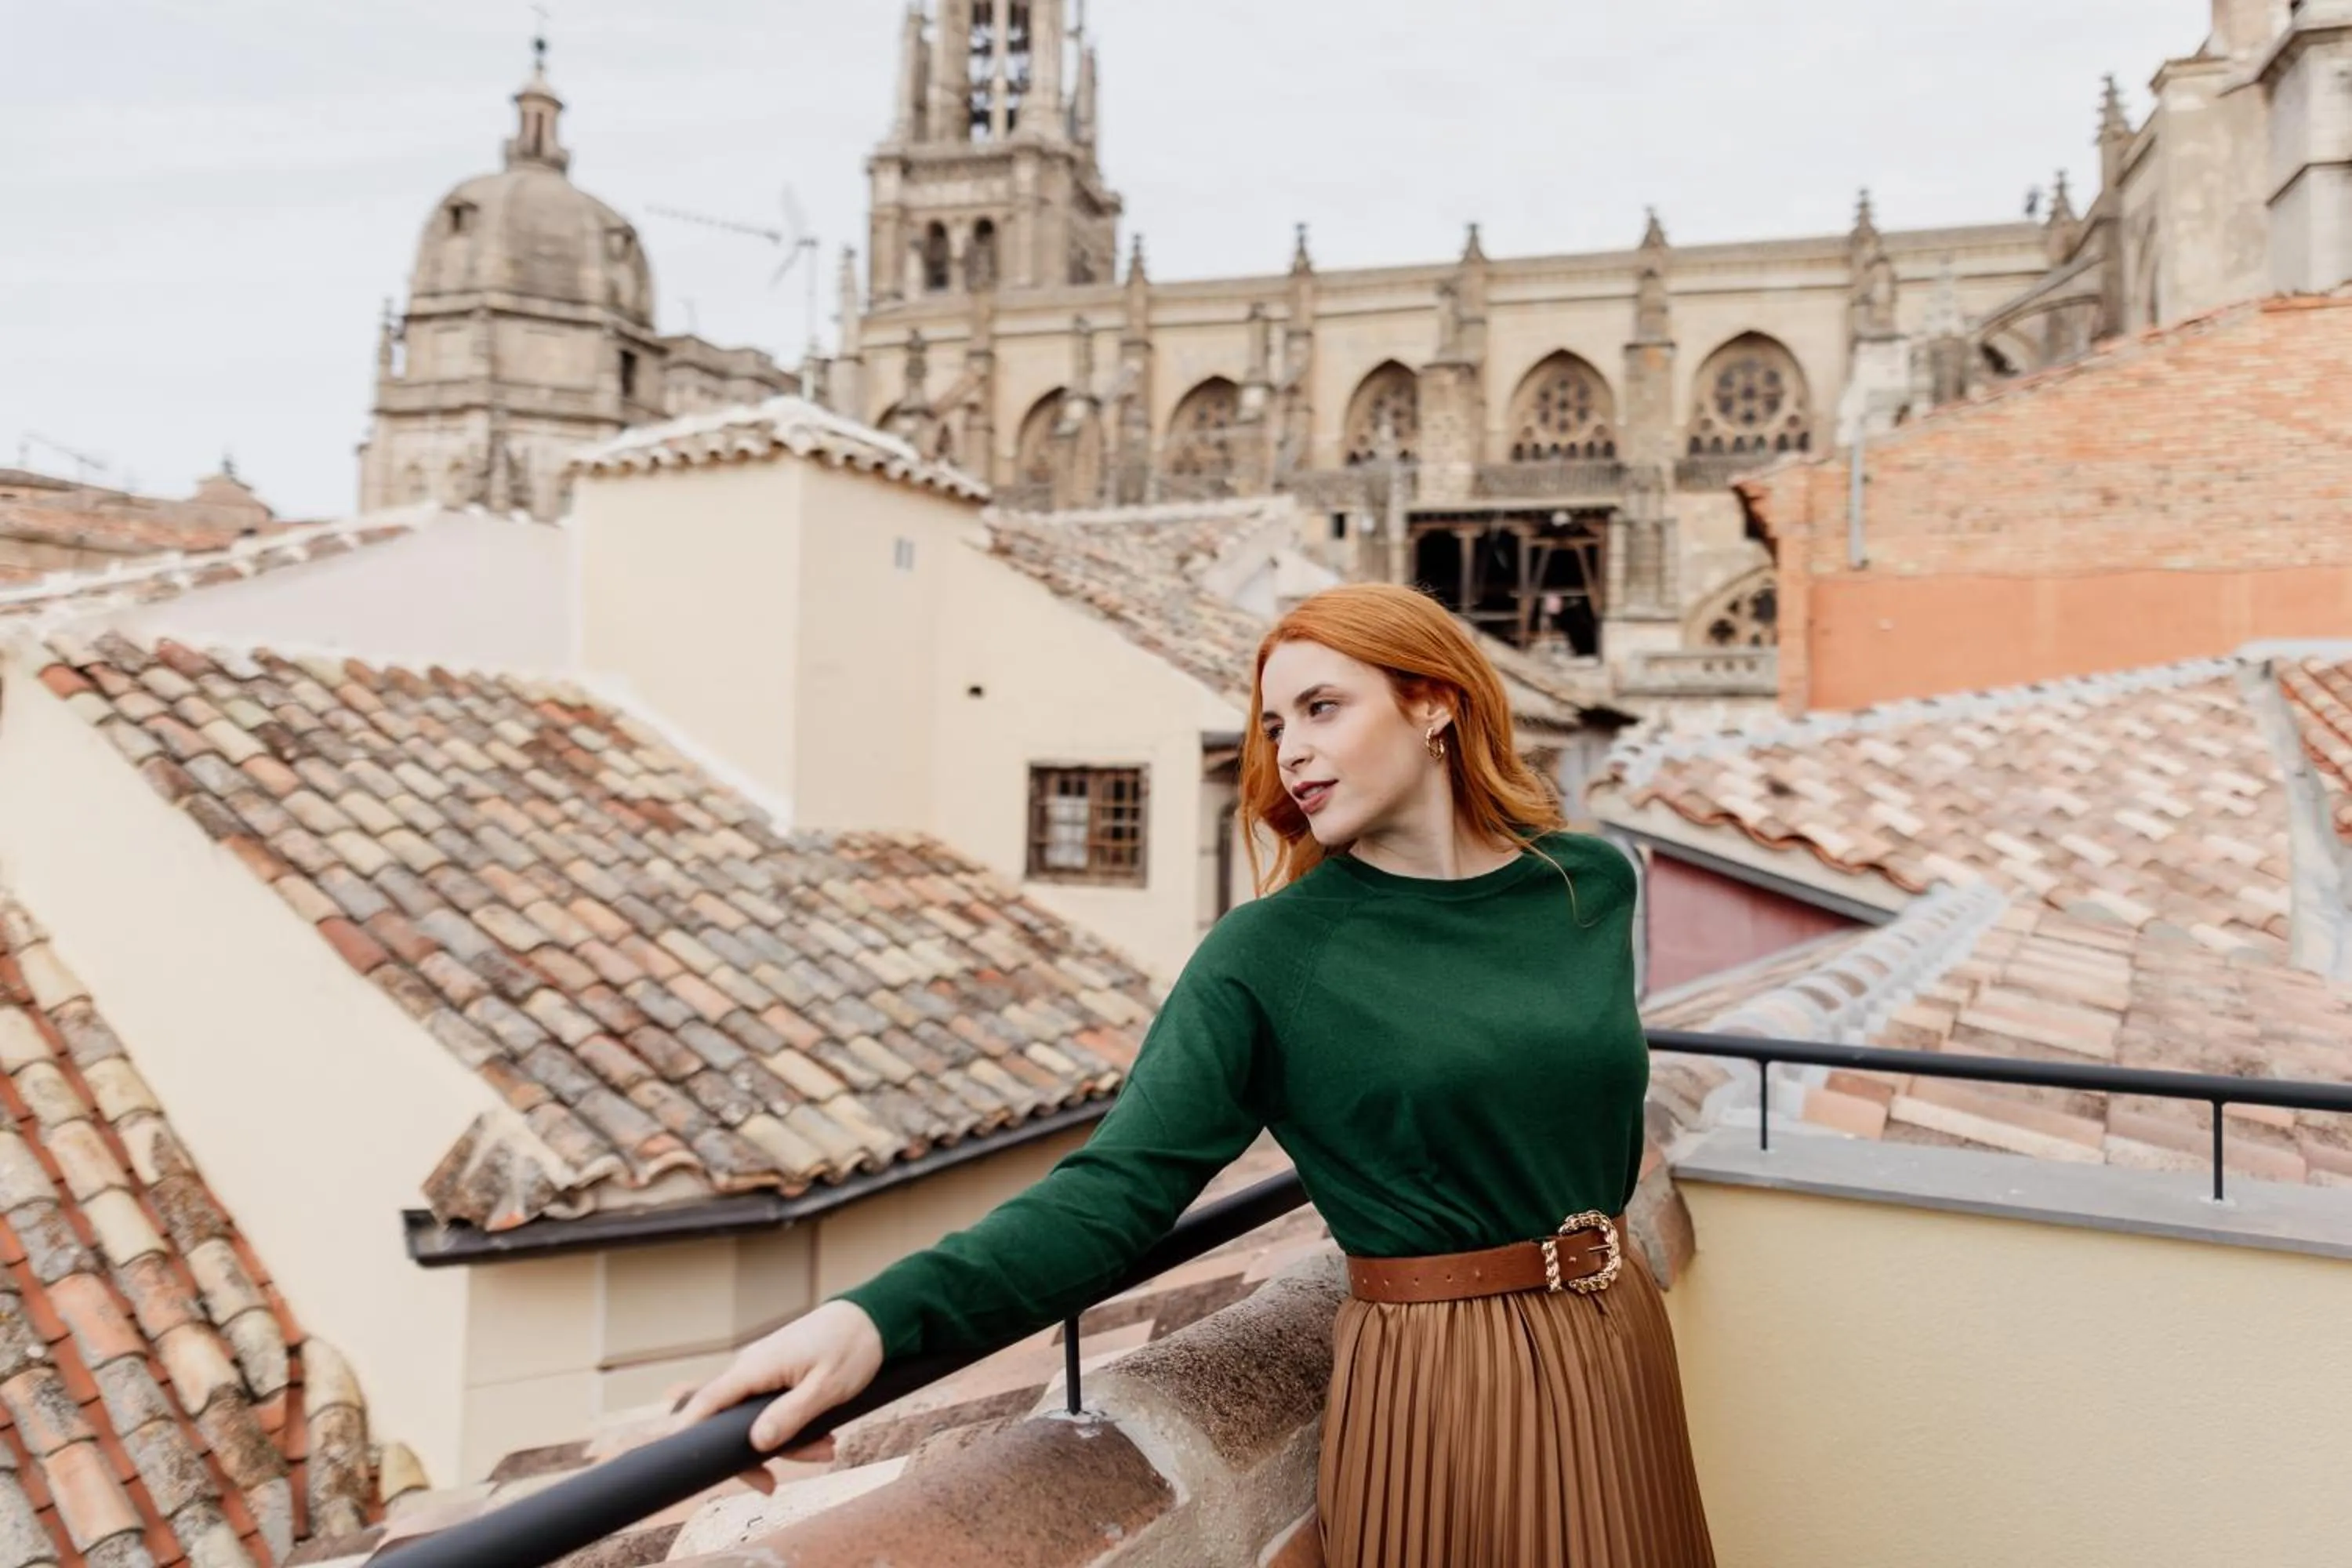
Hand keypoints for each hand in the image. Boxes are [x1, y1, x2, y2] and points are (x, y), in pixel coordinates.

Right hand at [674, 1301, 886, 1467]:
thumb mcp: (826, 1388)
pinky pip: (774, 1407)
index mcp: (755, 1367)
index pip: (707, 1402)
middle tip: (773, 1486)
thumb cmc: (852, 1347)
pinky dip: (794, 1426)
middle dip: (758, 1454)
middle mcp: (752, 1367)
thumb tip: (756, 1443)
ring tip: (827, 1450)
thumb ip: (790, 1415)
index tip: (688, 1465)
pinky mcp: (779, 1373)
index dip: (690, 1433)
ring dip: (788, 1443)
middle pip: (733, 1422)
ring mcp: (764, 1369)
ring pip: (758, 1418)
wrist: (874, 1317)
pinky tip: (822, 1437)